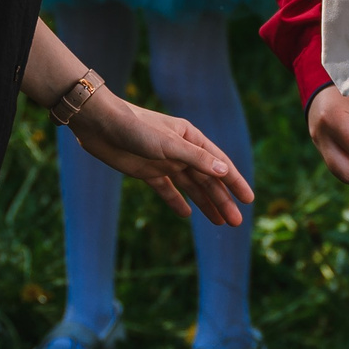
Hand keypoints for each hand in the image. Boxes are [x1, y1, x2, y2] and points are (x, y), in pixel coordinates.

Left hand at [69, 94, 254, 224]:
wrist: (100, 125)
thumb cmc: (135, 128)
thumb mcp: (168, 145)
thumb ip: (196, 159)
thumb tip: (225, 171)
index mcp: (191, 138)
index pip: (219, 164)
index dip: (235, 182)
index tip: (249, 200)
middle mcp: (180, 151)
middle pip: (207, 179)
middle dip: (222, 200)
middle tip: (236, 222)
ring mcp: (164, 162)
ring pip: (190, 187)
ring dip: (205, 204)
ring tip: (219, 223)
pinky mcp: (147, 171)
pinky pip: (167, 190)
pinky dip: (177, 201)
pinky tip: (187, 214)